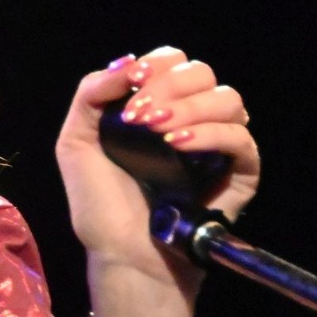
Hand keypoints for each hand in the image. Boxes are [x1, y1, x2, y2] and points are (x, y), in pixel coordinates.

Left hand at [54, 46, 261, 292]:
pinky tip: (179, 146)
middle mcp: (193, 121)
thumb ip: (92, 94)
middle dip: (169, 86)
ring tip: (159, 134)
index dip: (156, 65)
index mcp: (159, 108)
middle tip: (139, 117)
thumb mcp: (76, 142)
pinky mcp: (240, 173)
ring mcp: (219, 146)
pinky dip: (210, 134)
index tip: (132, 86)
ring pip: (228, 99)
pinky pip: (240, 138)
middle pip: (203, 73)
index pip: (174, 62)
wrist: (122, 255)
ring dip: (190, 108)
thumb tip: (126, 62)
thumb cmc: (100, 205)